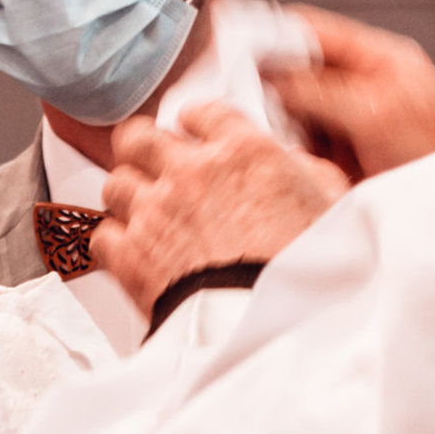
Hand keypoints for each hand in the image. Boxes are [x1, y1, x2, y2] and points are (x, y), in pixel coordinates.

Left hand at [91, 105, 344, 319]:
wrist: (264, 320)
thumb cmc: (302, 268)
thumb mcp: (330, 205)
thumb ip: (309, 173)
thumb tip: (298, 167)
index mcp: (241, 152)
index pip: (202, 113)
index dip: (195, 122)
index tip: (194, 131)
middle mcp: (190, 172)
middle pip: (139, 137)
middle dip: (142, 147)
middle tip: (150, 159)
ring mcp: (155, 211)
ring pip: (115, 183)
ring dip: (127, 195)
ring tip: (141, 210)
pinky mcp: (131, 254)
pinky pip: (104, 235)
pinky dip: (114, 242)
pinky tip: (130, 249)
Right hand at [258, 7, 434, 180]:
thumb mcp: (373, 112)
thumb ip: (319, 89)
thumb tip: (271, 75)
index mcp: (376, 58)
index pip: (310, 30)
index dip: (269, 33)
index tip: (232, 41)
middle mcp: (363, 85)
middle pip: (297, 73)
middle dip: (270, 88)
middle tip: (242, 102)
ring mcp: (355, 122)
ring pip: (297, 113)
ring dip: (280, 126)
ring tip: (272, 139)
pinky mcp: (349, 158)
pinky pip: (306, 148)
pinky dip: (293, 154)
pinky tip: (291, 163)